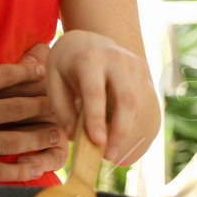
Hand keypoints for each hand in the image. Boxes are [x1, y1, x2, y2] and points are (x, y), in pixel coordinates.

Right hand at [0, 42, 65, 182]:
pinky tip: (35, 168)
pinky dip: (18, 170)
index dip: (27, 70)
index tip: (43, 69)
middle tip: (64, 103)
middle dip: (44, 103)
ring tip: (59, 135)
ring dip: (40, 136)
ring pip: (14, 139)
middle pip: (18, 107)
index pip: (5, 75)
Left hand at [46, 30, 154, 163]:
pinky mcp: (142, 70)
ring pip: (136, 104)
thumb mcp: (53, 80)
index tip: (97, 143)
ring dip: (126, 130)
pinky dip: (131, 120)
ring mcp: (133, 63)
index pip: (95, 92)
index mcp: (89, 59)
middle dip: (120, 131)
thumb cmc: (66, 63)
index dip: (97, 119)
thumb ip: (61, 108)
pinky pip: (141, 101)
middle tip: (110, 156)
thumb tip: (74, 136)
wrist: (86, 39)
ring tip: (110, 149)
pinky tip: (117, 131)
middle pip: (126, 100)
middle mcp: (116, 58)